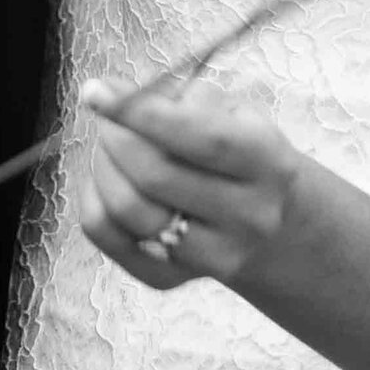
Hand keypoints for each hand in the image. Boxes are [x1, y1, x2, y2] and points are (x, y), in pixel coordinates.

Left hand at [78, 74, 308, 294]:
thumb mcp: (235, 114)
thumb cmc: (243, 156)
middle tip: (105, 114)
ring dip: (103, 165)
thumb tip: (116, 95)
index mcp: (267, 164)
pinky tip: (105, 178)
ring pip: (128, 209)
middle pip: (156, 176)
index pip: (202, 139)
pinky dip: (94, 198)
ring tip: (108, 145)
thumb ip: (182, 100)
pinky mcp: (171, 279)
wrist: (275, 230)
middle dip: (115, 135)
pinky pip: (109, 237)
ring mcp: (212, 256)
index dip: (144, 113)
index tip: (97, 89)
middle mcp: (247, 217)